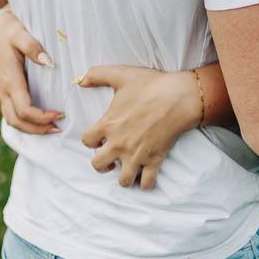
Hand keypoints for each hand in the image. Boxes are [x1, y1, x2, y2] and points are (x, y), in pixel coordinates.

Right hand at [0, 7, 62, 133]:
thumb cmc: (11, 30)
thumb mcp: (21, 33)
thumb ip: (33, 47)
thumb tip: (49, 63)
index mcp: (9, 79)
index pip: (24, 109)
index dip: (41, 117)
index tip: (60, 113)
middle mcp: (3, 89)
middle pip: (16, 121)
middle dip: (37, 129)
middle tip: (59, 128)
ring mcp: (2, 92)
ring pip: (12, 120)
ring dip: (31, 129)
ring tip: (52, 128)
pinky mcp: (5, 92)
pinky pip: (12, 114)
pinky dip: (26, 123)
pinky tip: (41, 122)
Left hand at [75, 66, 201, 189]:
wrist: (178, 97)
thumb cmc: (150, 85)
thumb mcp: (121, 75)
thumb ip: (97, 75)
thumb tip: (80, 80)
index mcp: (108, 125)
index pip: (86, 142)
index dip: (91, 140)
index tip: (100, 138)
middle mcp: (119, 144)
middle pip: (97, 165)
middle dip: (102, 164)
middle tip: (110, 158)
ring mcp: (137, 154)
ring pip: (122, 180)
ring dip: (123, 176)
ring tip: (127, 167)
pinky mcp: (155, 160)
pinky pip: (146, 183)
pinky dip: (144, 182)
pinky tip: (145, 173)